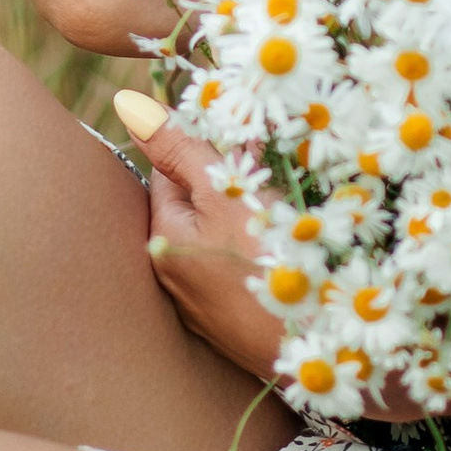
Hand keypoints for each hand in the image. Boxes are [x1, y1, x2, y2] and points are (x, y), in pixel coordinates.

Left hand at [139, 116, 286, 381]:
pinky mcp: (238, 329)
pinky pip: (242, 275)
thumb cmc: (269, 260)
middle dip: (232, 188)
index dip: (207, 152)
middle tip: (273, 187)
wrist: (322, 345)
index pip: (171, 172)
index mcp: (162, 239)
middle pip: (198, 208)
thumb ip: (180, 147)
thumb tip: (128, 106)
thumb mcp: (226, 189)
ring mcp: (206, 309)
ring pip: (223, 243)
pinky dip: (261, 260)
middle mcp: (174, 277)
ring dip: (249, 224)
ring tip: (289, 223)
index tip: (246, 148)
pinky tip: (291, 260)